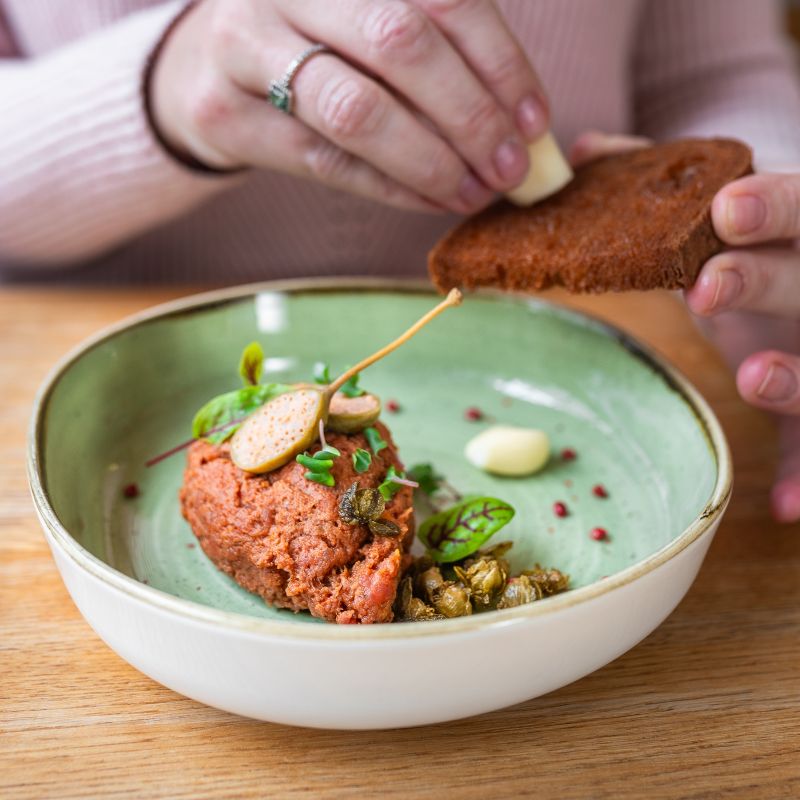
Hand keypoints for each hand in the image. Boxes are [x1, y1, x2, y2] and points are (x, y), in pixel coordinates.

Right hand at [150, 0, 548, 213]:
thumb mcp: (370, 19)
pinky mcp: (226, 115)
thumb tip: (524, 126)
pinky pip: (327, 163)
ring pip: (357, 110)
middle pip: (399, 44)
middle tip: (509, 168)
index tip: (534, 120)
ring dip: (431, 161)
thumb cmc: (317, 42)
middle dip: (469, 115)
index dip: (498, 62)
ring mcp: (244, 45)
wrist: (208, 67)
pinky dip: (392, 188)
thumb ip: (439, 50)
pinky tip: (433, 201)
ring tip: (476, 191)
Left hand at [685, 173, 799, 521]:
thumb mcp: (721, 216)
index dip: (775, 207)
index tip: (724, 209)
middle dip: (767, 281)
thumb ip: (660, 184)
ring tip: (753, 379)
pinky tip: (785, 509)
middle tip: (708, 286)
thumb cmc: (761, 248)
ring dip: (798, 379)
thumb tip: (583, 151)